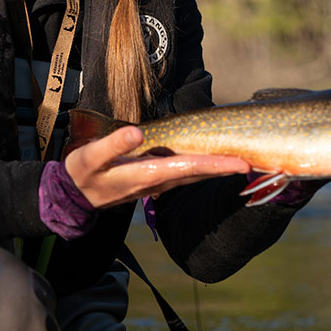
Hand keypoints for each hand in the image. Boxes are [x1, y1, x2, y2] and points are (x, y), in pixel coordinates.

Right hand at [63, 125, 249, 208]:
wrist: (74, 196)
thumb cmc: (82, 173)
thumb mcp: (91, 157)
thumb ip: (114, 144)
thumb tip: (138, 133)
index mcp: (145, 174)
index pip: (188, 167)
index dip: (215, 164)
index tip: (240, 164)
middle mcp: (157, 182)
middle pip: (198, 173)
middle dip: (227, 167)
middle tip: (257, 161)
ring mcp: (158, 184)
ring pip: (194, 175)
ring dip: (219, 169)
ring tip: (244, 161)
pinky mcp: (156, 181)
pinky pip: (186, 175)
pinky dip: (204, 169)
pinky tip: (217, 163)